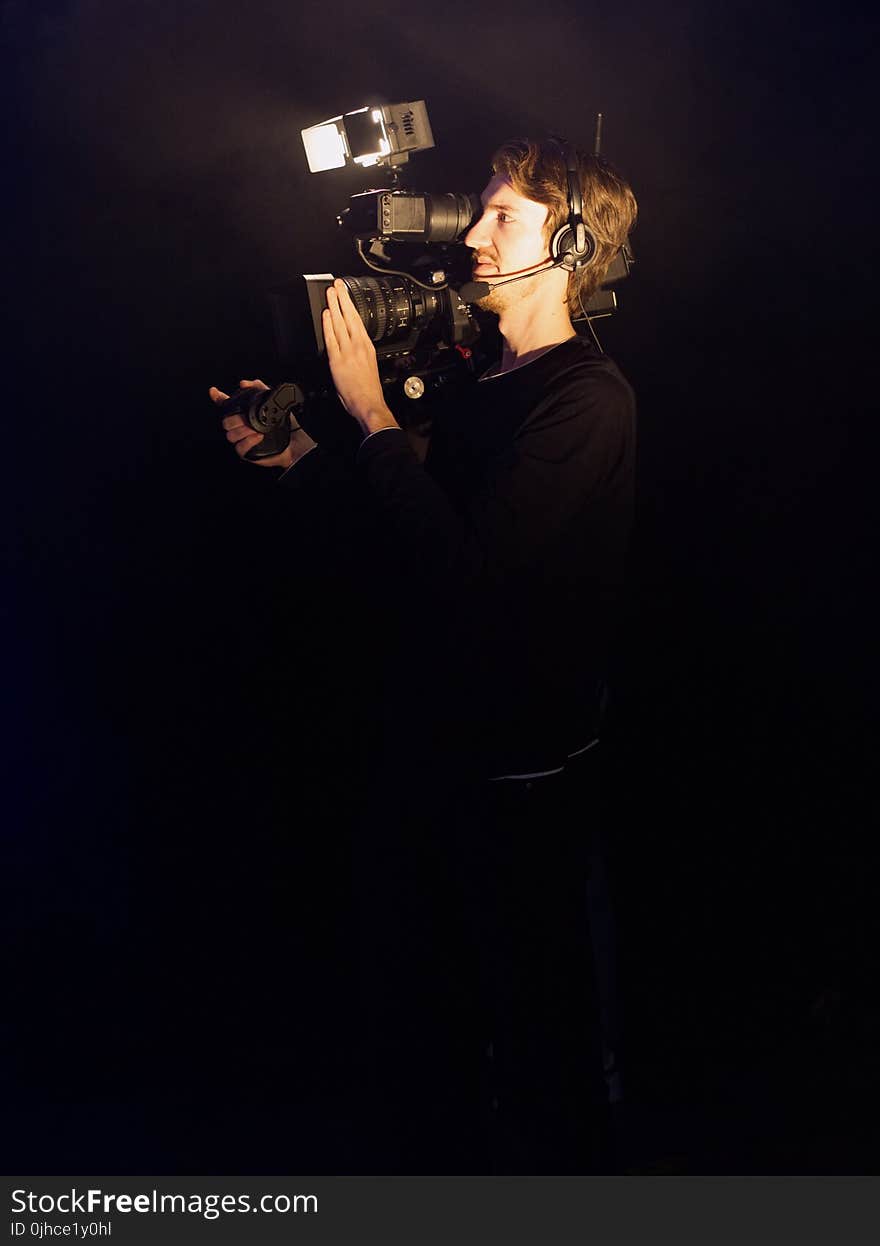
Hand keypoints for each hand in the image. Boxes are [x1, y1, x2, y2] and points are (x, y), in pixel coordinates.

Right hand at [210, 378, 312, 469]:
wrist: (295, 441)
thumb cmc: (285, 423)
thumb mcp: (274, 401)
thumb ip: (260, 388)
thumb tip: (244, 383)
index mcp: (244, 414)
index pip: (226, 405)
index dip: (218, 398)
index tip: (214, 391)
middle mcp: (241, 427)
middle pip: (226, 422)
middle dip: (235, 418)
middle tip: (247, 418)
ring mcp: (243, 440)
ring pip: (230, 435)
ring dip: (242, 430)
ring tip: (255, 428)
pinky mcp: (248, 453)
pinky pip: (239, 448)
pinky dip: (248, 441)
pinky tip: (258, 436)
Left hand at [323, 279, 398, 435]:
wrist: (369, 403)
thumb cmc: (369, 389)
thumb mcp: (368, 364)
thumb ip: (358, 352)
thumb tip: (348, 345)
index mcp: (367, 346)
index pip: (358, 320)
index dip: (350, 305)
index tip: (346, 294)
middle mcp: (359, 346)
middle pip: (349, 317)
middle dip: (342, 299)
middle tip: (336, 285)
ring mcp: (348, 351)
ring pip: (340, 323)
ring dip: (334, 306)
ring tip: (330, 293)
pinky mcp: (338, 360)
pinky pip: (331, 338)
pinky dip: (328, 325)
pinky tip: (326, 315)